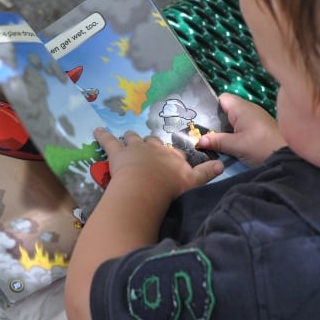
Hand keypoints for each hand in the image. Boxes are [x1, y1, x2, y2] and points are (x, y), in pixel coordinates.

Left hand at [95, 128, 223, 198]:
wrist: (146, 188)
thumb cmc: (170, 188)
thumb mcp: (193, 182)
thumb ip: (206, 174)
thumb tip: (222, 166)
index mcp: (172, 156)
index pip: (175, 153)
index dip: (173, 156)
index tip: (172, 159)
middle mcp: (155, 148)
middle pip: (153, 142)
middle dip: (150, 144)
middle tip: (148, 147)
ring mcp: (135, 149)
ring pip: (133, 139)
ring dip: (130, 138)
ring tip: (128, 136)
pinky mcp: (118, 153)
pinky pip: (109, 141)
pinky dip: (102, 136)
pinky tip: (97, 131)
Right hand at [197, 93, 285, 166]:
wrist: (287, 158)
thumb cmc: (261, 146)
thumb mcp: (236, 145)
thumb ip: (216, 141)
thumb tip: (198, 140)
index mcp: (241, 107)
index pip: (221, 98)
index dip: (210, 106)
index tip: (200, 120)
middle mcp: (248, 109)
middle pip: (225, 109)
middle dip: (214, 120)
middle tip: (201, 132)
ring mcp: (254, 119)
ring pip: (232, 120)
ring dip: (223, 129)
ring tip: (210, 139)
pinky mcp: (258, 129)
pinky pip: (240, 126)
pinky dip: (233, 133)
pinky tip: (226, 143)